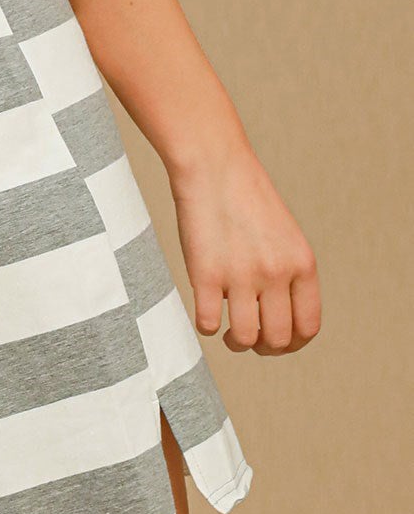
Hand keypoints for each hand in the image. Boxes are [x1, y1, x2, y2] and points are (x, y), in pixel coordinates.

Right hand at [170, 146, 321, 353]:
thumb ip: (288, 273)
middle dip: (263, 347)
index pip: (308, 327)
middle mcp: (276, 273)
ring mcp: (241, 275)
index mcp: (302, 264)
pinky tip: (205, 311)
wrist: (214, 165)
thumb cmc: (245, 198)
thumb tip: (278, 317)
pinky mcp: (206, 274)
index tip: (276, 341)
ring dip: (235, 343)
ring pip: (244, 339)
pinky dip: (206, 326)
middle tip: (248, 338)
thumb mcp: (284, 235)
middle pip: (278, 339)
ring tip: (227, 331)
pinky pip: (208, 323)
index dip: (293, 344)